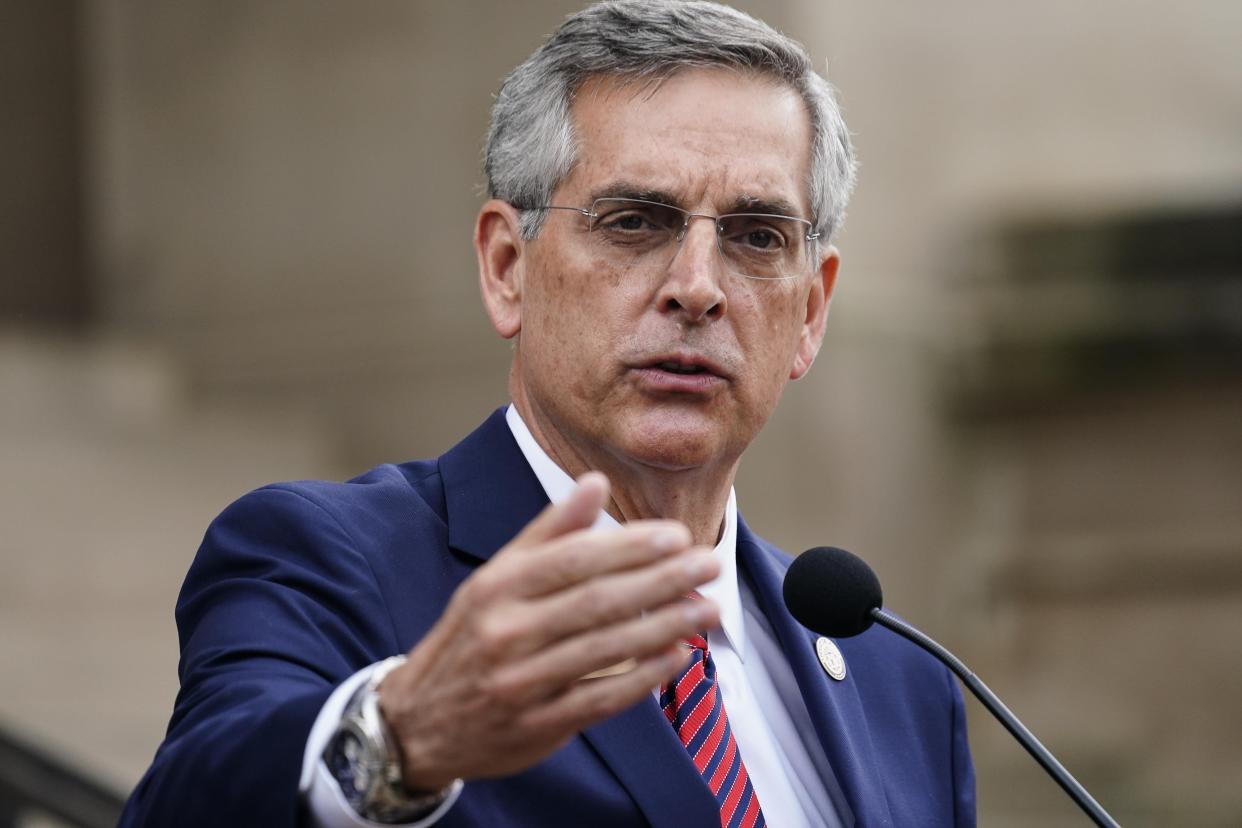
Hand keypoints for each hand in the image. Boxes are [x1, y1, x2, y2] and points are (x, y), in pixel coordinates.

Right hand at [376, 472, 720, 790]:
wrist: (417, 723)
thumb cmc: (471, 637)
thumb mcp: (496, 578)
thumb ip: (549, 531)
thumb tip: (595, 481)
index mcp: (497, 587)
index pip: (574, 559)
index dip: (630, 546)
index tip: (677, 536)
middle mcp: (506, 632)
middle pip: (597, 600)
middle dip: (661, 581)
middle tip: (709, 564)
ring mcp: (521, 682)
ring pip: (605, 648)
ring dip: (664, 626)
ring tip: (708, 608)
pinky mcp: (537, 726)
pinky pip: (600, 698)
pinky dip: (643, 678)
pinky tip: (677, 656)